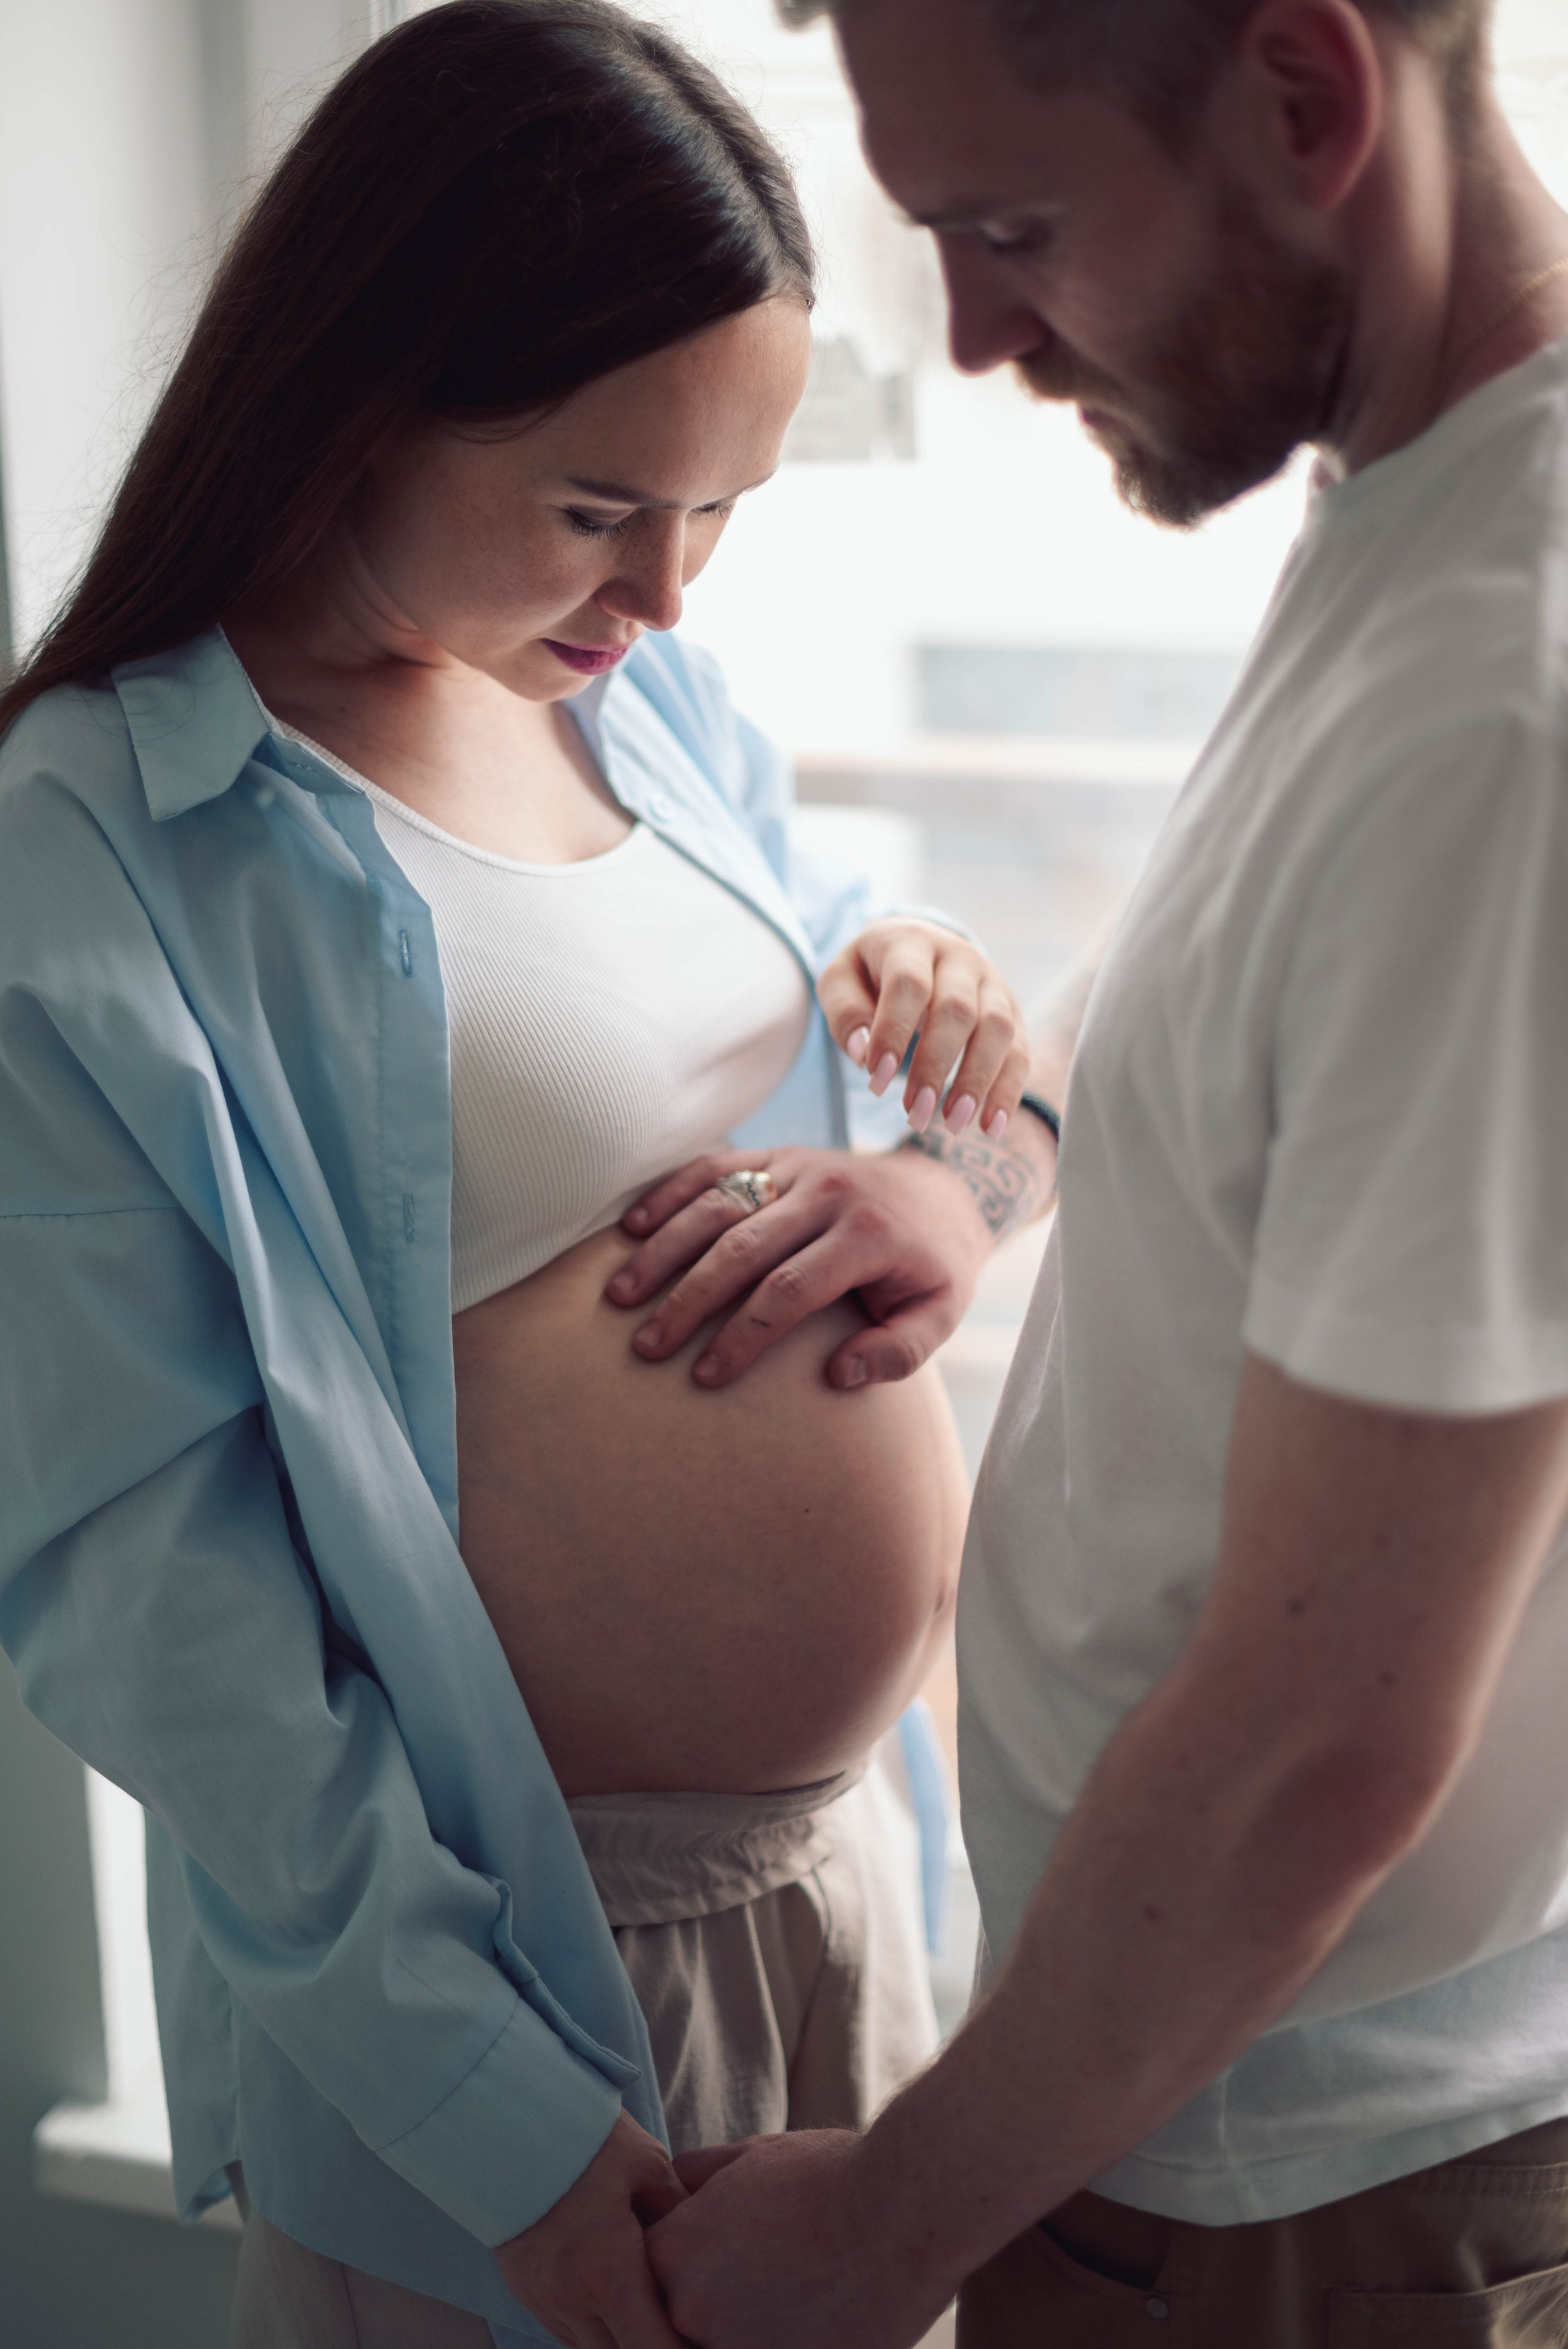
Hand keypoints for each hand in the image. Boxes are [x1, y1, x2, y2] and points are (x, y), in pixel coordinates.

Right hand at [492, 2110, 688, 2348]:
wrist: (506, 2124)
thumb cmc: (583, 2140)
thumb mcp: (647, 2164)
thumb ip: (676, 2209)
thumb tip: (700, 2239)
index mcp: (610, 2275)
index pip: (652, 2348)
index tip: (702, 2336)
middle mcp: (573, 2301)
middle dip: (651, 2343)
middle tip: (677, 2321)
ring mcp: (544, 2299)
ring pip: (592, 2348)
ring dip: (620, 2337)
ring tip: (645, 2308)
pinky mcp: (525, 2289)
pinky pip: (566, 2330)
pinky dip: (592, 2327)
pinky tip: (610, 2299)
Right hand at [608, 1144, 993, 1389]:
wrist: (944, 1190)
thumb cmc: (934, 1266)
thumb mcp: (941, 1313)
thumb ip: (900, 1353)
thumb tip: (840, 1376)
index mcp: (867, 1235)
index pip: (790, 1290)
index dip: (744, 1335)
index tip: (706, 1375)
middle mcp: (827, 1193)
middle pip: (741, 1249)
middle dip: (688, 1301)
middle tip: (647, 1346)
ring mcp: (797, 1167)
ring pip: (717, 1204)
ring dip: (664, 1249)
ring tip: (621, 1295)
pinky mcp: (778, 1154)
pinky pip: (715, 1166)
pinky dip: (670, 1192)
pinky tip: (631, 1228)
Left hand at [648, 2130, 951, 2348]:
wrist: (903, 2212)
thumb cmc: (829, 2176)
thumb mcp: (752, 2157)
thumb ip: (701, 2176)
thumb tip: (678, 2182)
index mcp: (675, 2253)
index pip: (643, 2275)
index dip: (676, 2263)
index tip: (712, 2258)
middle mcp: (691, 2310)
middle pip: (677, 2322)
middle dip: (710, 2303)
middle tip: (759, 2276)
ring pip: (718, 2342)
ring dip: (740, 2328)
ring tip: (786, 2296)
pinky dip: (780, 2339)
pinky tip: (809, 2318)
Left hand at [819, 920, 1028, 1137]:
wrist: (916, 948)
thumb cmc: (870, 975)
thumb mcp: (841, 982)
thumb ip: (845, 1013)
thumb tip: (862, 1054)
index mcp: (911, 942)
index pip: (909, 984)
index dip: (893, 1033)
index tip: (877, 1083)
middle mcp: (959, 957)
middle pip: (957, 1010)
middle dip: (935, 1066)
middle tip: (913, 1115)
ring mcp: (992, 983)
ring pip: (997, 1029)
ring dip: (977, 1081)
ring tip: (954, 1124)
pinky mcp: (1012, 1012)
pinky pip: (1019, 1051)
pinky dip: (1007, 1091)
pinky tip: (990, 1127)